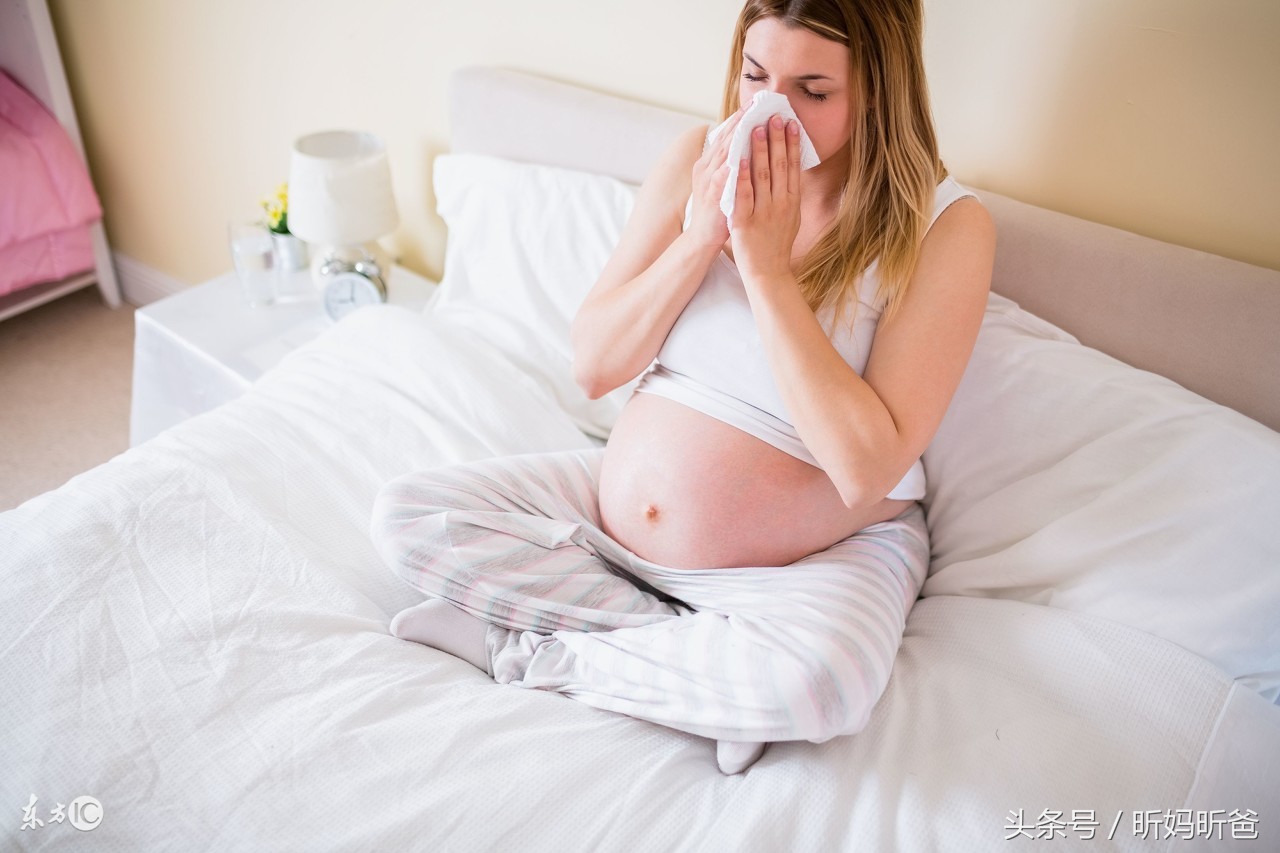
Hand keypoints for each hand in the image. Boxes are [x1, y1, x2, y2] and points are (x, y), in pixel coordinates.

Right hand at [686, 108, 743, 250]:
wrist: (703, 238)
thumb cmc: (718, 210)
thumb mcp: (724, 182)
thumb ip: (732, 164)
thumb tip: (747, 145)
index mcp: (710, 163)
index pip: (727, 135)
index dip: (740, 119)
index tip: (755, 104)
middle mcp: (707, 167)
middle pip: (726, 139)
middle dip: (741, 121)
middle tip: (757, 104)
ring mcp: (708, 181)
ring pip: (724, 153)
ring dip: (738, 138)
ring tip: (753, 122)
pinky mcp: (712, 196)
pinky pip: (722, 178)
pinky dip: (732, 167)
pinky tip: (741, 157)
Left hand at [729, 115, 801, 283]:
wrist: (768, 273)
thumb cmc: (777, 244)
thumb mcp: (791, 217)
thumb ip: (790, 194)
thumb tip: (792, 169)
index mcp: (792, 201)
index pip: (793, 166)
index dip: (792, 143)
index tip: (791, 122)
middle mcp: (781, 204)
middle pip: (779, 166)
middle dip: (777, 139)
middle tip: (774, 116)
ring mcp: (764, 212)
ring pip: (762, 176)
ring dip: (759, 150)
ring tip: (756, 128)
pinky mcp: (746, 222)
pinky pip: (744, 196)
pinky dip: (742, 176)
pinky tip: (738, 159)